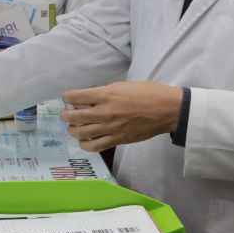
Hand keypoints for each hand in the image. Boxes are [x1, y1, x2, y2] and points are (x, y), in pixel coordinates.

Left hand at [61, 81, 182, 151]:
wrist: (167, 109)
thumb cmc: (148, 93)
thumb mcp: (122, 85)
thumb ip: (103, 92)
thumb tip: (87, 98)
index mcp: (106, 94)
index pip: (74, 96)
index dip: (67, 97)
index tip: (69, 98)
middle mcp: (105, 112)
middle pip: (73, 117)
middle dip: (66, 115)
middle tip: (68, 113)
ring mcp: (110, 128)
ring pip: (80, 133)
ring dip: (73, 129)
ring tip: (75, 127)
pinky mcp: (117, 140)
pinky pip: (94, 146)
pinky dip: (85, 144)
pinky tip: (86, 139)